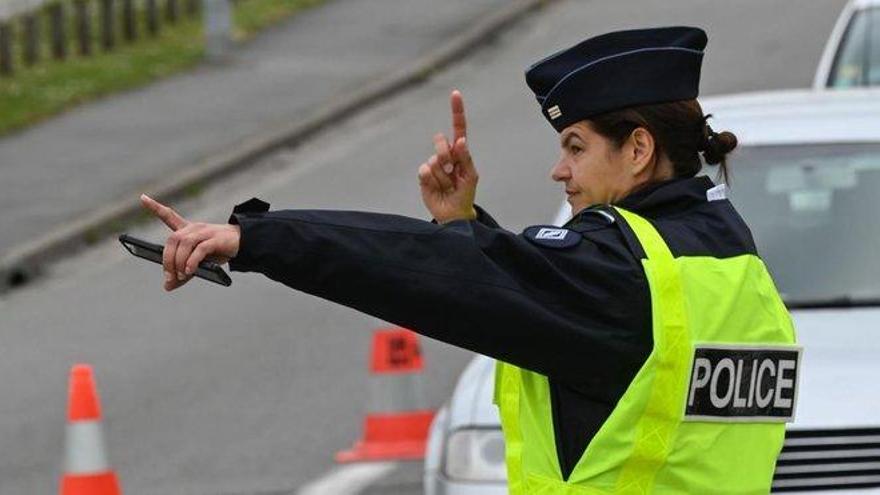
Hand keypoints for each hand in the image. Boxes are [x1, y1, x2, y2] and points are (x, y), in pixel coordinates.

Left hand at [140, 194, 240, 290]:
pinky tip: (190, 270)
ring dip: (179, 262)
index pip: (169, 215)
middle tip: (169, 276)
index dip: (155, 207)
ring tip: (181, 275)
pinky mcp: (215, 240)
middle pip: (173, 239)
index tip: (142, 197)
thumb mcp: (198, 262)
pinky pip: (200, 249)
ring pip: (184, 244)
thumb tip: (168, 286)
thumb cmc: (219, 250)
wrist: (243, 244)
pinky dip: (192, 261)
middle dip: (167, 259)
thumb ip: (182, 273)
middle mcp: (194, 228)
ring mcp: (205, 232)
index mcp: (188, 230)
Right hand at [418, 90, 478, 223]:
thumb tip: (460, 140)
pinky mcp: (423, 175)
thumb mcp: (471, 176)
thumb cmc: (465, 193)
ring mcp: (433, 164)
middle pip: (441, 141)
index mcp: (459, 152)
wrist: (452, 213)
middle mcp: (445, 155)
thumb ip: (466, 158)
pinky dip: (432, 180)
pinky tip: (436, 187)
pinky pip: (424, 170)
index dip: (456, 111)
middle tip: (453, 172)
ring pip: (434, 160)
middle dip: (446, 156)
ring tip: (448, 185)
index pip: (458, 127)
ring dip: (443, 175)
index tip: (455, 94)